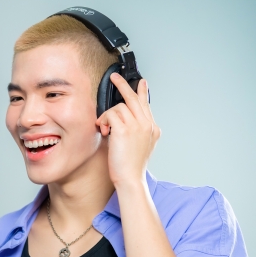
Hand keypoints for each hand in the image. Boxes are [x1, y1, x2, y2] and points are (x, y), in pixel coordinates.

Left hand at [96, 74, 160, 188]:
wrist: (131, 179)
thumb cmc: (131, 167)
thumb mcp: (141, 147)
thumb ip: (138, 132)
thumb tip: (125, 123)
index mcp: (152, 128)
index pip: (146, 105)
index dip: (142, 92)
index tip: (142, 82)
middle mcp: (147, 124)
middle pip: (134, 98)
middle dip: (123, 85)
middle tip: (114, 77)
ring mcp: (137, 125)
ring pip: (119, 106)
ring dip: (107, 115)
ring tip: (104, 127)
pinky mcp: (124, 129)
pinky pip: (110, 114)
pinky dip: (104, 120)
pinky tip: (103, 129)